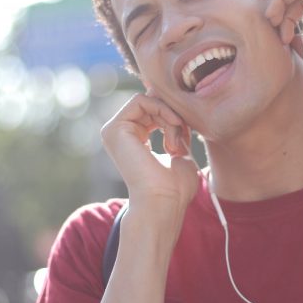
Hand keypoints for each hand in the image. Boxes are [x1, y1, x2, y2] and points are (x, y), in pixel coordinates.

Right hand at [100, 93, 198, 221]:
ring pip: (148, 101)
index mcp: (133, 140)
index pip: (155, 111)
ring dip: (170, 115)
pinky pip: (141, 100)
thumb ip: (175, 130)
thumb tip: (178, 113)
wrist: (163, 202)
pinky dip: (162, 109)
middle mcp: (120, 134)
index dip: (175, 115)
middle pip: (152, 103)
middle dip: (173, 114)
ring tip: (177, 140)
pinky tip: (173, 127)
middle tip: (184, 136)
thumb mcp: (179, 150)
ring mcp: (114, 131)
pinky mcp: (114, 129)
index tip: (188, 135)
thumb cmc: (174, 187)